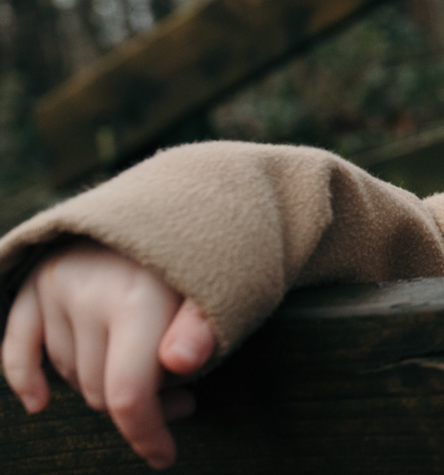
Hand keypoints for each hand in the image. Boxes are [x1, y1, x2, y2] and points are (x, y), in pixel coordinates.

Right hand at [2, 239, 214, 468]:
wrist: (177, 196)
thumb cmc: (203, 257)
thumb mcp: (220, 288)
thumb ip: (204, 329)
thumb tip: (181, 363)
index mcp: (137, 300)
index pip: (128, 394)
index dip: (146, 435)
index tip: (165, 456)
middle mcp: (88, 293)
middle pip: (98, 391)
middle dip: (139, 409)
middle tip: (183, 399)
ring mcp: (56, 288)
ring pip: (68, 375)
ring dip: (101, 386)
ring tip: (149, 372)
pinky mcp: (35, 282)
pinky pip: (15, 345)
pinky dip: (23, 376)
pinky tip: (39, 403)